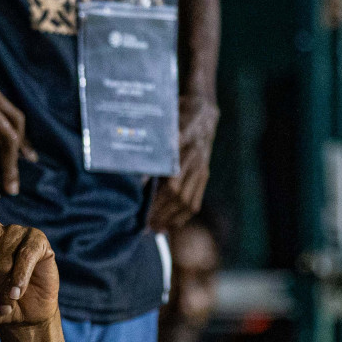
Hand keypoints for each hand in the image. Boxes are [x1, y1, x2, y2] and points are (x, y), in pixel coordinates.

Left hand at [147, 94, 218, 230]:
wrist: (203, 111)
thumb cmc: (176, 116)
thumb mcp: (162, 127)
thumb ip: (152, 150)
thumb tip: (137, 177)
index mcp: (183, 150)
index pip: (170, 184)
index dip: (156, 201)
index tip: (141, 212)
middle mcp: (194, 162)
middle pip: (179, 196)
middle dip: (161, 214)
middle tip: (143, 227)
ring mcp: (201, 169)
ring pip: (189, 202)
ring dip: (171, 219)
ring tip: (155, 229)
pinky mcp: (204, 174)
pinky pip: (196, 200)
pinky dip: (183, 216)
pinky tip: (171, 225)